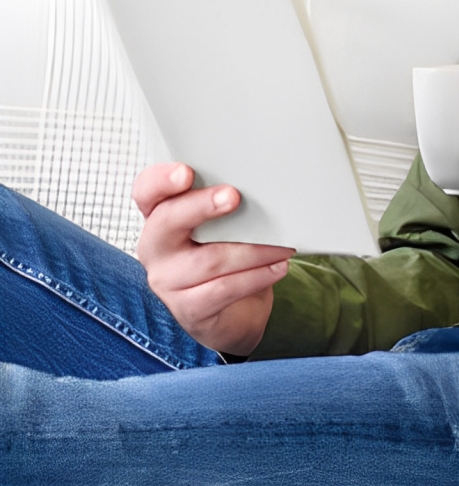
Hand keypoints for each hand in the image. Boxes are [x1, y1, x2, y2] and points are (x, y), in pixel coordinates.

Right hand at [133, 163, 295, 355]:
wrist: (233, 312)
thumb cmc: (227, 254)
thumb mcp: (225, 225)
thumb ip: (229, 204)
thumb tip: (265, 186)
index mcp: (161, 216)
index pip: (147, 192)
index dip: (160, 181)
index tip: (185, 172)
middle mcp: (157, 248)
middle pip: (167, 221)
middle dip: (201, 206)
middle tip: (233, 196)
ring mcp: (168, 281)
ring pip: (209, 259)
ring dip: (253, 249)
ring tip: (283, 245)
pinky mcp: (189, 309)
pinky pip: (223, 289)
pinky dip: (256, 277)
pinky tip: (278, 267)